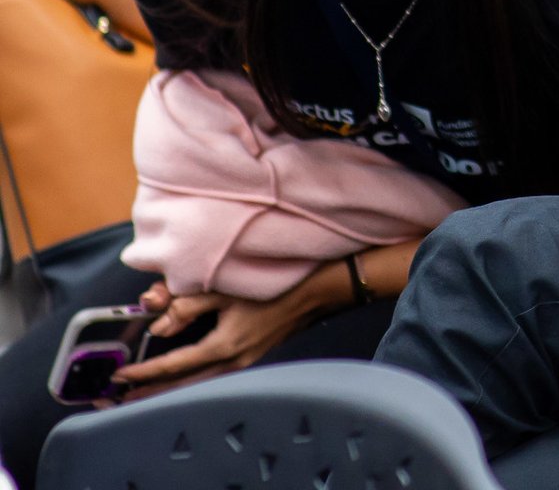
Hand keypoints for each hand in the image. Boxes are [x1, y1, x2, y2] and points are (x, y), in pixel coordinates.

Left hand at [113, 272, 335, 398]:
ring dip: (170, 386)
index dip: (144, 371)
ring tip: (145, 391)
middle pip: (183, 384)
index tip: (120, 375)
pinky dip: (189, 378)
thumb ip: (188, 304)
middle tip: (123, 396)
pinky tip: (182, 376)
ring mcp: (244, 361)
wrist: (315, 290)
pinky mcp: (251, 356)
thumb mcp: (226, 287)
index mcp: (224, 345)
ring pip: (197, 382)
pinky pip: (212, 375)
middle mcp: (234, 360)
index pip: (173, 365)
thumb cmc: (274, 283)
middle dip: (152, 390)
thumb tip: (159, 326)